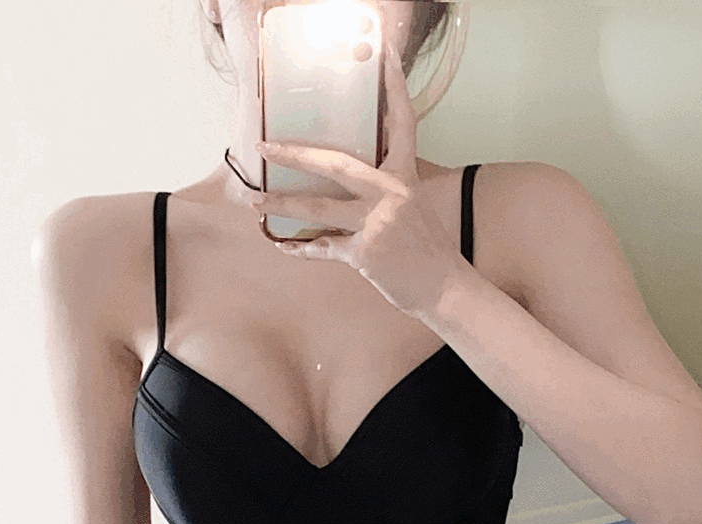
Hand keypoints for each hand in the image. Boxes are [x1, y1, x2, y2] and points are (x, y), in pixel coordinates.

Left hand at [248, 42, 466, 319]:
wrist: (444, 287)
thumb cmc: (427, 248)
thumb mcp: (414, 206)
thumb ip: (387, 186)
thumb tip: (351, 175)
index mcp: (405, 176)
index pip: (402, 124)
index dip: (396, 89)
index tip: (386, 58)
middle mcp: (391, 193)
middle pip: (336, 164)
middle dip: (295, 156)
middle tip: (265, 147)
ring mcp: (377, 223)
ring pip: (318, 208)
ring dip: (282, 205)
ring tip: (256, 201)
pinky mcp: (365, 254)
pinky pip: (324, 247)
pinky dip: (302, 249)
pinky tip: (284, 246)